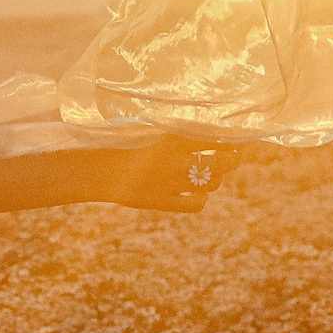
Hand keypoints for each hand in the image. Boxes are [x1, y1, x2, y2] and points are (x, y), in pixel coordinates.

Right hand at [100, 136, 242, 212]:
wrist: (99, 171)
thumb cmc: (121, 145)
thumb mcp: (149, 130)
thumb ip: (174, 130)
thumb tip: (200, 128)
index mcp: (173, 138)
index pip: (215, 138)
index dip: (229, 140)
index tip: (232, 140)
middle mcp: (177, 160)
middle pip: (222, 162)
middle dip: (232, 160)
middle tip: (232, 158)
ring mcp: (172, 183)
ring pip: (211, 183)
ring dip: (215, 179)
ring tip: (211, 176)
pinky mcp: (164, 202)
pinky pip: (196, 204)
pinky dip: (200, 199)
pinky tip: (197, 195)